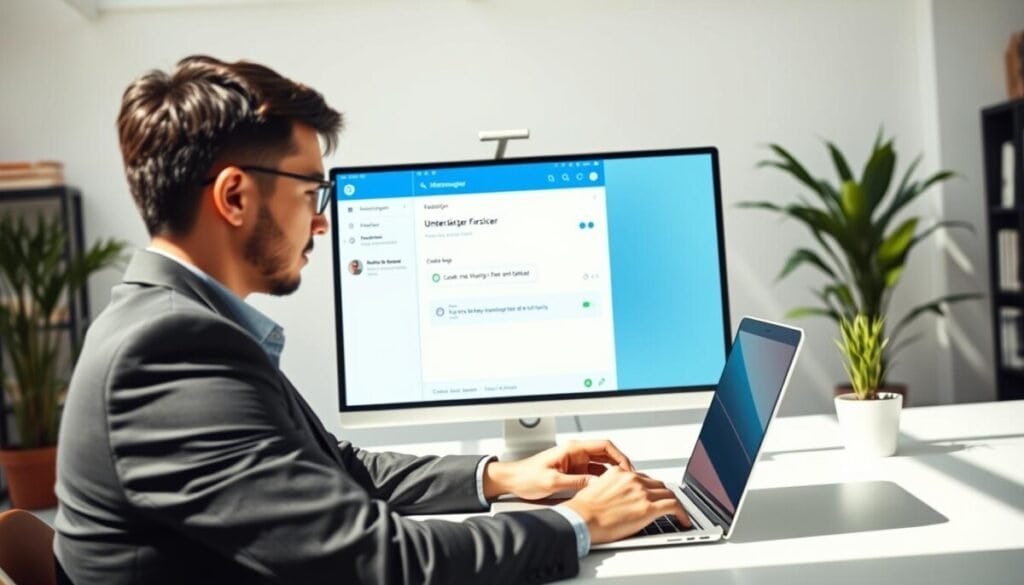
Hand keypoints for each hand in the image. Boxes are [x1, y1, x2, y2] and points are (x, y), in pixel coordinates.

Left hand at [483, 440, 632, 500]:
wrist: (512, 479)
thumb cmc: (526, 476)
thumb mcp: (552, 481)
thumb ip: (575, 482)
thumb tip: (595, 484)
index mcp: (572, 449)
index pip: (604, 445)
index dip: (620, 456)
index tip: (627, 469)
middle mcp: (576, 453)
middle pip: (607, 454)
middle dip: (620, 465)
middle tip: (629, 479)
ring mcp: (576, 462)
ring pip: (602, 465)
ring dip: (612, 474)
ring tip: (621, 486)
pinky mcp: (573, 472)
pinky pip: (593, 474)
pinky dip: (602, 480)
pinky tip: (606, 490)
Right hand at [563, 467, 690, 543]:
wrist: (580, 519)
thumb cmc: (582, 510)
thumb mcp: (595, 489)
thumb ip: (611, 488)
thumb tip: (618, 499)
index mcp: (619, 473)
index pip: (642, 478)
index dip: (650, 488)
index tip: (652, 495)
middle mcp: (632, 478)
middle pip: (657, 484)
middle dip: (662, 494)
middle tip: (666, 504)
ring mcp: (641, 492)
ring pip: (668, 493)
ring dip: (674, 503)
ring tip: (678, 513)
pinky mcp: (648, 507)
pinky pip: (673, 506)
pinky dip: (682, 513)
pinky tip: (683, 521)